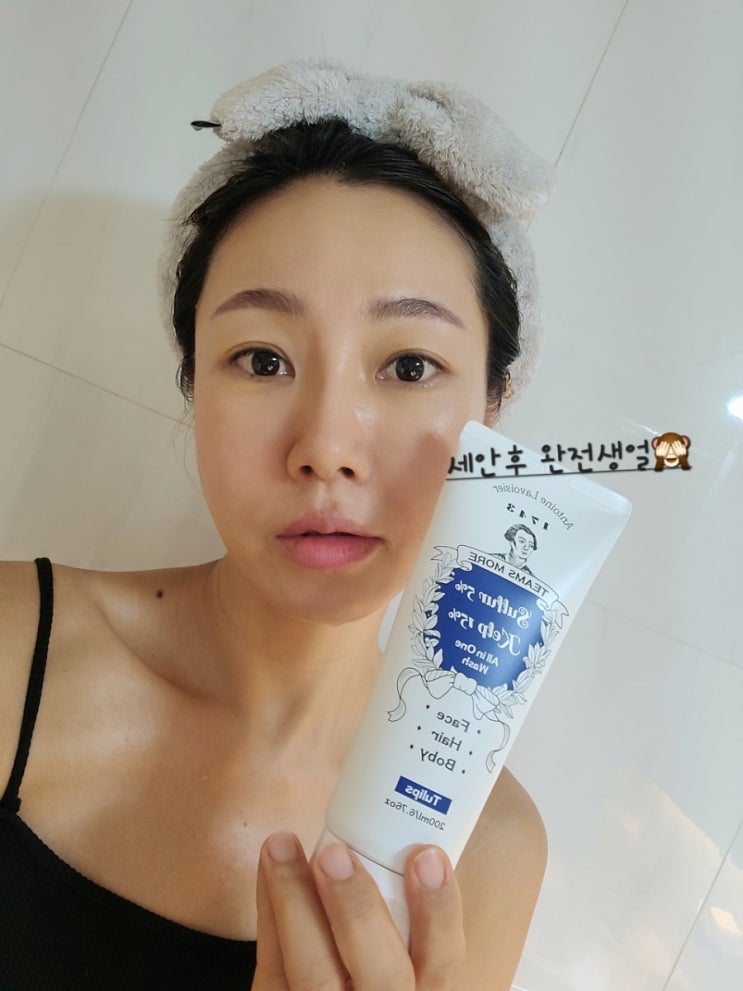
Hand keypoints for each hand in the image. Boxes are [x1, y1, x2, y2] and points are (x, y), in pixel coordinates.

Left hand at [251, 831, 466, 989]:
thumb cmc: (373, 964)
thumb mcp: (408, 955)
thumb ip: (405, 913)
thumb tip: (399, 831)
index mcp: (424, 989)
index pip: (443, 959)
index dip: (438, 911)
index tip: (426, 856)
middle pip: (380, 975)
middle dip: (357, 911)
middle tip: (334, 855)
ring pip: (313, 973)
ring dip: (294, 902)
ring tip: (282, 846)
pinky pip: (273, 970)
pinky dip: (268, 916)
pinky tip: (268, 871)